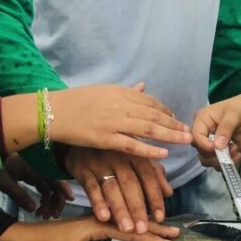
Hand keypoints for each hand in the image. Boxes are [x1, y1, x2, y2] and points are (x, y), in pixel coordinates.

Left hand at [0, 154, 72, 218]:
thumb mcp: (3, 181)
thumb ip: (19, 195)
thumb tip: (34, 210)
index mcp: (34, 165)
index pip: (55, 177)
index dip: (64, 189)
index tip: (71, 201)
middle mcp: (37, 166)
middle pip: (54, 183)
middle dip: (56, 201)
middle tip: (52, 216)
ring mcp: (33, 169)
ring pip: (48, 186)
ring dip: (48, 201)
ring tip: (42, 216)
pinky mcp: (27, 173)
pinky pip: (40, 185)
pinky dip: (41, 197)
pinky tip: (36, 209)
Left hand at [0, 215, 179, 240]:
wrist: (24, 238)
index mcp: (95, 225)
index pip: (129, 231)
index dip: (150, 237)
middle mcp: (98, 218)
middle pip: (131, 221)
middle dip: (154, 227)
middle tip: (176, 232)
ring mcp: (94, 219)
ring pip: (125, 220)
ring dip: (145, 224)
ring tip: (164, 228)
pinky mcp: (90, 223)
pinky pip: (117, 221)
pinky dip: (132, 223)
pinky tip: (137, 226)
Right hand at [49, 84, 190, 158]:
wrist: (52, 112)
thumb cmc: (76, 102)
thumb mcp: (102, 91)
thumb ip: (125, 91)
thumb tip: (143, 86)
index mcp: (120, 92)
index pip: (150, 101)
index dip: (166, 111)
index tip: (176, 119)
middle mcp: (120, 105)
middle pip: (154, 114)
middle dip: (174, 123)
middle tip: (188, 132)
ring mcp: (113, 122)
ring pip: (148, 128)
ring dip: (169, 135)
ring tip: (184, 140)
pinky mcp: (105, 138)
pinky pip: (132, 145)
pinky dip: (149, 149)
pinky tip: (163, 154)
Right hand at [66, 147, 171, 232]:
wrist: (85, 138)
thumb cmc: (115, 153)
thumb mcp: (136, 158)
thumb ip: (153, 174)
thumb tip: (168, 193)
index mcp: (135, 154)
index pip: (149, 177)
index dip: (155, 198)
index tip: (160, 218)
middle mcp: (119, 157)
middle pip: (131, 184)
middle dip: (137, 208)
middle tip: (142, 229)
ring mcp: (100, 163)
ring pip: (112, 188)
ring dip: (120, 210)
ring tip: (126, 229)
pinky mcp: (84, 169)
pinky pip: (91, 187)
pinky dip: (98, 203)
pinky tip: (104, 218)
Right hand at [191, 80, 240, 166]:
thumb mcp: (235, 114)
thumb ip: (225, 128)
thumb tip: (217, 146)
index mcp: (202, 120)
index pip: (195, 136)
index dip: (204, 145)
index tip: (216, 148)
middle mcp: (205, 133)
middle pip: (200, 151)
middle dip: (214, 155)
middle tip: (231, 150)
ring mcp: (213, 145)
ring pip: (208, 160)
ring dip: (222, 161)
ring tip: (237, 152)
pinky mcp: (223, 153)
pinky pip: (220, 164)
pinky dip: (229, 163)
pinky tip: (239, 154)